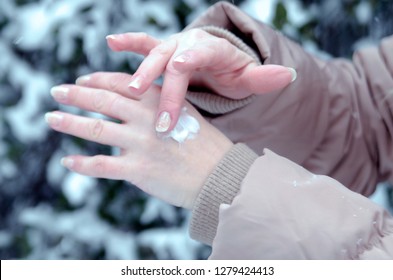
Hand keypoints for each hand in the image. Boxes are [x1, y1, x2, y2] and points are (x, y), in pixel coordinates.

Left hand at [46, 72, 232, 208]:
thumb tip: (132, 105)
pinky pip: (102, 165)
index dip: (96, 80)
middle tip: (56, 92)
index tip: (80, 81)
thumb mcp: (185, 113)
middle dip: (75, 95)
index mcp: (159, 101)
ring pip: (96, 129)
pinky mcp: (138, 170)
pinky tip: (68, 161)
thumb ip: (159, 105)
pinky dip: (82, 163)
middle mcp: (147, 118)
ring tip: (51, 118)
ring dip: (70, 122)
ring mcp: (141, 144)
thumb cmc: (204, 145)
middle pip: (102, 101)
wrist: (219, 175)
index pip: (120, 84)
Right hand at [106, 29, 295, 131]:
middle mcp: (190, 44)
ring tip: (129, 88)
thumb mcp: (249, 76)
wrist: (219, 61)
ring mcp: (174, 46)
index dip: (184, 75)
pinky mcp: (163, 52)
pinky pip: (144, 44)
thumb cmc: (233, 72)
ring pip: (154, 54)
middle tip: (157, 116)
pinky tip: (112, 42)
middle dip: (162, 87)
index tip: (174, 93)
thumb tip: (288, 75)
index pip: (196, 59)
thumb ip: (265, 77)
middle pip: (172, 61)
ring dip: (140, 71)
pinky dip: (129, 42)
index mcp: (212, 49)